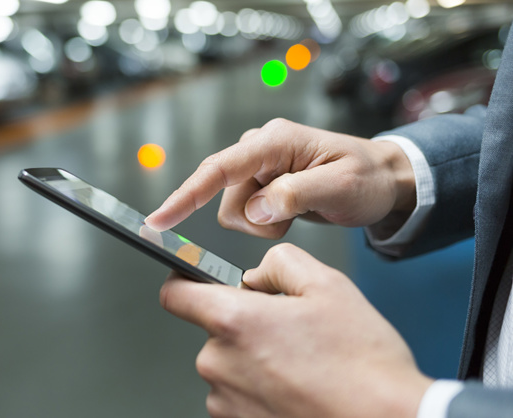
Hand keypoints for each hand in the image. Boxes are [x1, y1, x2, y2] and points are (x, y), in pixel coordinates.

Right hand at [146, 118, 414, 238]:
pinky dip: (265, 224)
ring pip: (233, 210)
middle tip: (293, 219)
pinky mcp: (260, 184)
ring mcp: (258, 167)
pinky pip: (245, 214)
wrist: (382, 181)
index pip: (219, 169)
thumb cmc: (366, 178)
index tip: (158, 221)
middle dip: (255, 220)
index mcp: (274, 142)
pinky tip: (290, 214)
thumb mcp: (340, 187)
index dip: (186, 196)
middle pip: (224, 197)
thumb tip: (255, 210)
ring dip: (262, 224)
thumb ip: (295, 195)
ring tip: (296, 215)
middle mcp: (259, 149)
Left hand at [160, 243, 432, 417]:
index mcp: (234, 322)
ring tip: (301, 365)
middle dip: (245, 324)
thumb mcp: (327, 286)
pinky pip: (239, 395)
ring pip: (229, 364)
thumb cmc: (361, 365)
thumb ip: (280, 263)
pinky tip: (297, 388)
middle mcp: (219, 364)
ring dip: (255, 360)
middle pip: (214, 330)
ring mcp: (226, 402)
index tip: (197, 281)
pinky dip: (261, 389)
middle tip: (290, 331)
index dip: (185, 281)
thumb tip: (255, 275)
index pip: (175, 294)